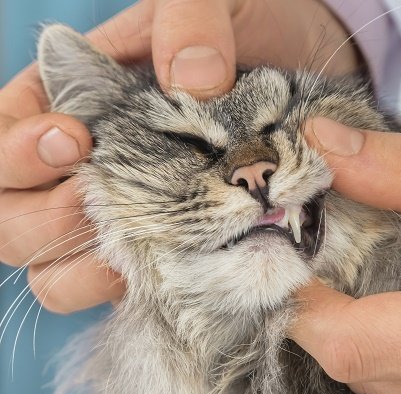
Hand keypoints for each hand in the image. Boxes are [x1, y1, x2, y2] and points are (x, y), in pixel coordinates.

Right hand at [1, 0, 357, 313]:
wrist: (304, 67)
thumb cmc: (249, 27)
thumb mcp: (214, 1)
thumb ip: (190, 22)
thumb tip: (191, 82)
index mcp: (67, 99)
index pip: (0, 139)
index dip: (15, 154)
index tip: (72, 141)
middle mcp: (82, 165)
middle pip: (9, 219)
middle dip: (43, 220)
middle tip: (101, 199)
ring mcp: (121, 212)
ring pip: (54, 272)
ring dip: (82, 271)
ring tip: (137, 247)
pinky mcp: (168, 245)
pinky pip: (122, 289)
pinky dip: (136, 290)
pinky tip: (177, 270)